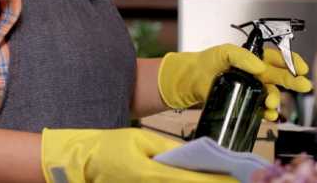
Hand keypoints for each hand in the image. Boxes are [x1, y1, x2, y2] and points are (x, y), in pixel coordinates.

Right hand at [41, 127, 236, 182]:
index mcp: (151, 172)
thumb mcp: (138, 139)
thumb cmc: (108, 147)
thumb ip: (165, 147)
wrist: (82, 163)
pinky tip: (194, 181)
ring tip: (217, 180)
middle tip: (233, 179)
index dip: (215, 180)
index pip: (192, 179)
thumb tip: (189, 155)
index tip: (234, 177)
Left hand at [157, 44, 311, 119]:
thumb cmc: (208, 62)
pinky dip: (268, 113)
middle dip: (293, 81)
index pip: (279, 58)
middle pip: (281, 77)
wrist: (192, 79)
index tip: (301, 68)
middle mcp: (258, 73)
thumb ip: (242, 56)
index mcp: (256, 58)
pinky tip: (269, 114)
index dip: (292, 62)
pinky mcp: (246, 102)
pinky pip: (262, 109)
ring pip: (272, 94)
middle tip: (303, 86)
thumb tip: (260, 66)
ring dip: (275, 99)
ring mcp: (253, 89)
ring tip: (271, 103)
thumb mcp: (224, 52)